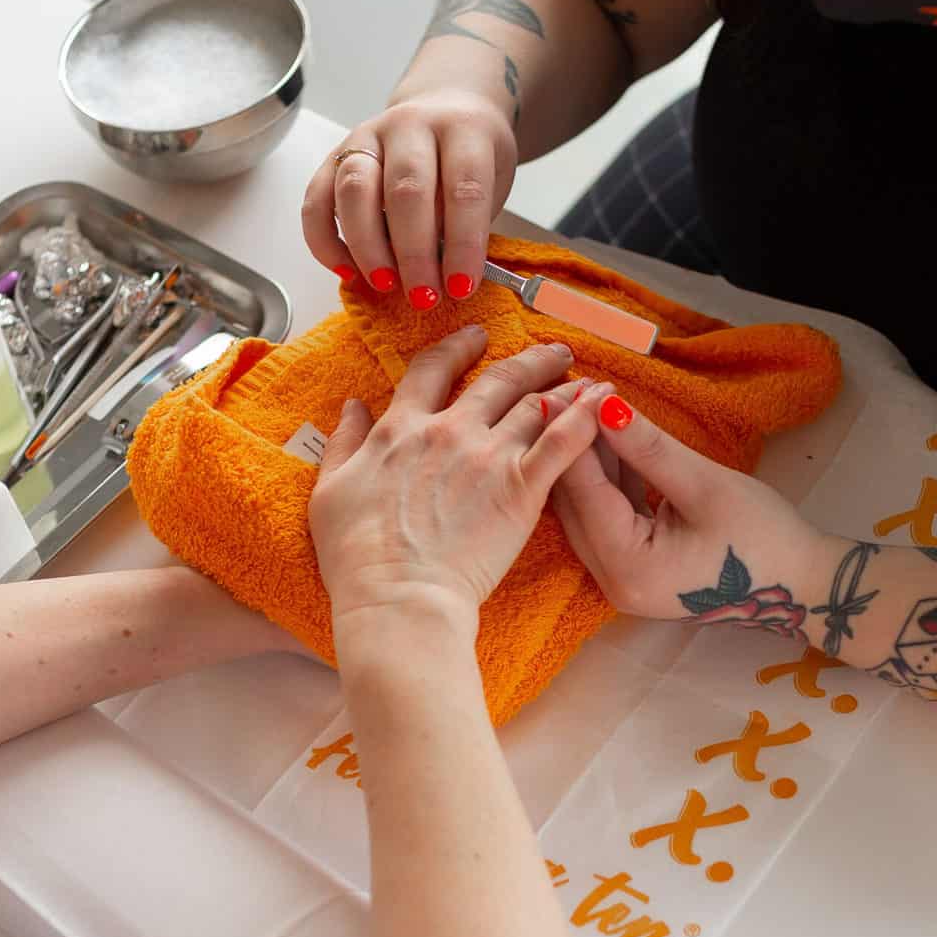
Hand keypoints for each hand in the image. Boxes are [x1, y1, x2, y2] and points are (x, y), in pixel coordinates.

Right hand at [300, 89, 517, 309]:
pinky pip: (317, 199)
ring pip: (355, 189)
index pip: (464, 188)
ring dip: (368, 247)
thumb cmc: (470, 156)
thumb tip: (445, 275)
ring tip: (384, 284)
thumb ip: (469, 219)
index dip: (464, 243)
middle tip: (423, 296)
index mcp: (463, 129)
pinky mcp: (335, 154)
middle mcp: (411, 125)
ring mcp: (369, 136)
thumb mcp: (492, 180)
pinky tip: (347, 271)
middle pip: (406, 190)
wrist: (448, 106)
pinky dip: (326, 241)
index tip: (461, 287)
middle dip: (413, 253)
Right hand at [309, 328, 613, 626]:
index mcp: (402, 429)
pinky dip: (586, 417)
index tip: (476, 338)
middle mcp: (449, 431)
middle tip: (551, 353)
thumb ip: (344, 443)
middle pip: (496, 380)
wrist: (399, 597)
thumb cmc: (358, 556)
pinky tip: (605, 402)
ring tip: (586, 380)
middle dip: (527, 360)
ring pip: (535, 405)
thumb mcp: (330, 491)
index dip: (456, 348)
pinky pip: (563, 442)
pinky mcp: (523, 489)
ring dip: (563, 386)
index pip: (431, 371)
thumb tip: (352, 407)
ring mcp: (489, 457)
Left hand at [550, 394, 836, 620]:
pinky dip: (609, 480)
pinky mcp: (633, 569)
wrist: (798, 582)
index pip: (585, 493)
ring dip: (591, 460)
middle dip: (577, 447)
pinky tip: (612, 438)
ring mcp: (621, 579)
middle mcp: (613, 581)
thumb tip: (604, 406)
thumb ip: (649, 448)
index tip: (576, 389)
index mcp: (629, 568)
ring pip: (588, 510)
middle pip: (576, 504)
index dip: (577, 438)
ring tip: (595, 405)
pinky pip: (608, 518)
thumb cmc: (762, 536)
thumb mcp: (704, 484)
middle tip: (580, 391)